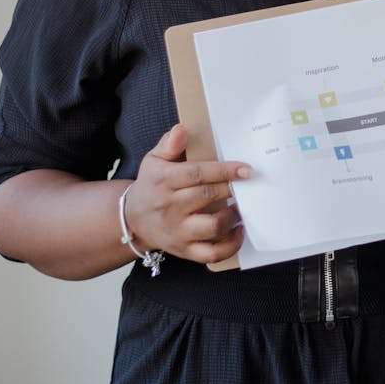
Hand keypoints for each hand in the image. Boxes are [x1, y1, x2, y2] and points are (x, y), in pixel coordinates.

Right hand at [123, 124, 252, 264]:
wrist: (133, 219)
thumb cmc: (152, 184)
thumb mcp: (154, 160)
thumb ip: (169, 144)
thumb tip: (181, 130)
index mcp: (165, 181)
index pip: (196, 174)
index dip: (224, 171)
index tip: (246, 169)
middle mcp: (171, 207)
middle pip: (206, 196)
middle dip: (231, 190)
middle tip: (251, 185)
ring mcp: (178, 231)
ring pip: (211, 226)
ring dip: (232, 216)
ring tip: (242, 207)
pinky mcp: (185, 250)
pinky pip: (211, 254)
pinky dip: (230, 246)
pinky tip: (239, 231)